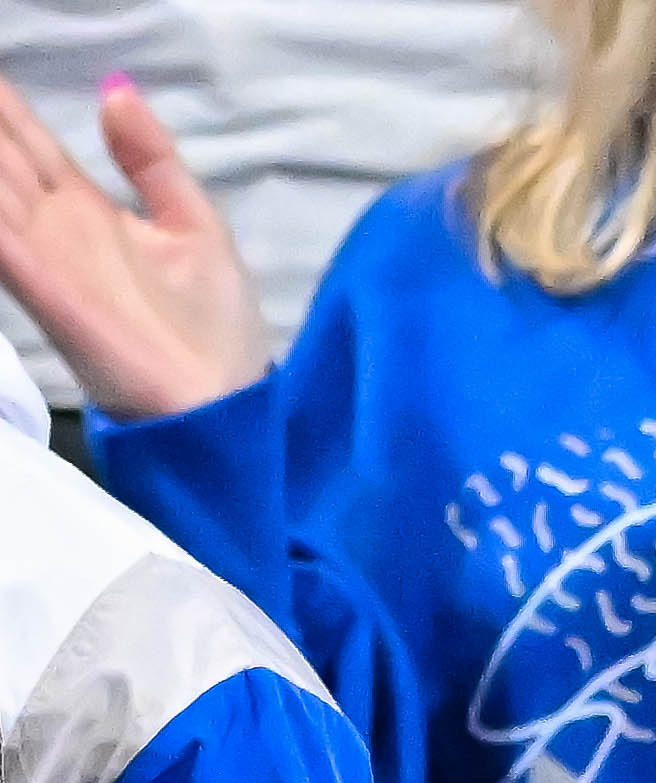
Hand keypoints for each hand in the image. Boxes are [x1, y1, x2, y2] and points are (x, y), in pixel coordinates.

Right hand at [0, 77, 272, 421]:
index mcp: (90, 211)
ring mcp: (46, 258)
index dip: (6, 109)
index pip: (33, 145)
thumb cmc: (217, 328)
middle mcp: (57, 228)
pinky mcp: (45, 292)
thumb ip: (154, 161)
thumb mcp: (195, 226)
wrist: (224, 408)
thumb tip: (115, 91)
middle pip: (1, 159)